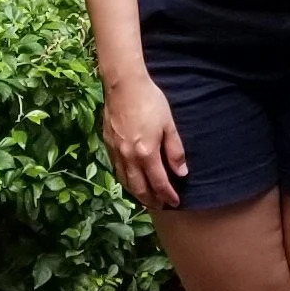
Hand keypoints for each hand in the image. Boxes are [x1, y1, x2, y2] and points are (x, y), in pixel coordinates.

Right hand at [102, 69, 186, 210]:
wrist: (124, 85)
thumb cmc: (150, 101)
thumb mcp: (169, 125)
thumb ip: (175, 151)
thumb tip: (181, 173)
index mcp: (146, 153)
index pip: (159, 183)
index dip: (168, 195)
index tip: (175, 202)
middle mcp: (129, 158)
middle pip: (140, 188)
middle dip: (151, 200)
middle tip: (161, 205)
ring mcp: (116, 152)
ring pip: (125, 182)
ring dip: (137, 194)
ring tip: (147, 198)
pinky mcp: (108, 144)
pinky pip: (117, 170)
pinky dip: (125, 181)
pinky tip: (131, 180)